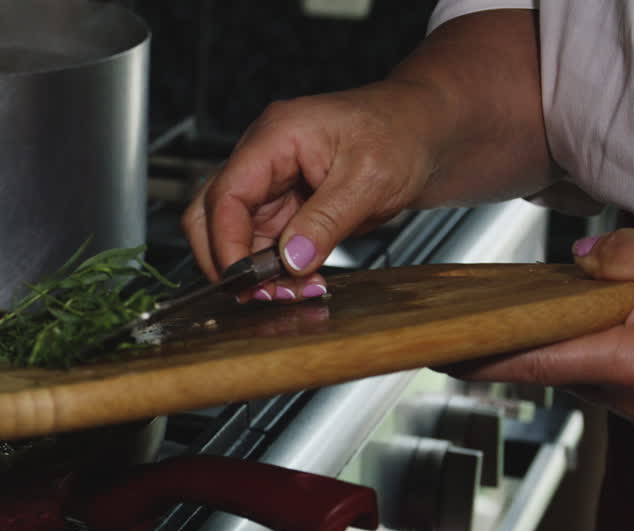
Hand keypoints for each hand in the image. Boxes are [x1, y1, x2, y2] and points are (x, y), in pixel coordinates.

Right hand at [181, 9, 552, 302]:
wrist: (425, 132)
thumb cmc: (401, 133)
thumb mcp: (370, 178)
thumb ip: (326, 220)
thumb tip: (291, 260)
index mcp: (275, 137)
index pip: (226, 195)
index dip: (227, 244)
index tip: (244, 282)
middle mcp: (262, 158)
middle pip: (208, 214)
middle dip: (226, 260)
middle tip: (258, 295)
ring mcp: (270, 184)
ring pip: (233, 236)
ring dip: (255, 271)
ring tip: (293, 292)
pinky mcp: (283, 207)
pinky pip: (262, 244)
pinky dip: (275, 270)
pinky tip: (302, 282)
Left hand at [446, 228, 633, 432]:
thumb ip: (623, 254)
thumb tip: (581, 260)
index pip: (535, 366)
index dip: (484, 361)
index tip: (444, 357)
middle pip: (560, 366)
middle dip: (547, 332)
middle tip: (534, 297)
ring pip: (590, 372)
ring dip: (585, 340)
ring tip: (606, 301)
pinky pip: (618, 379)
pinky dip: (611, 351)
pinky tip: (633, 320)